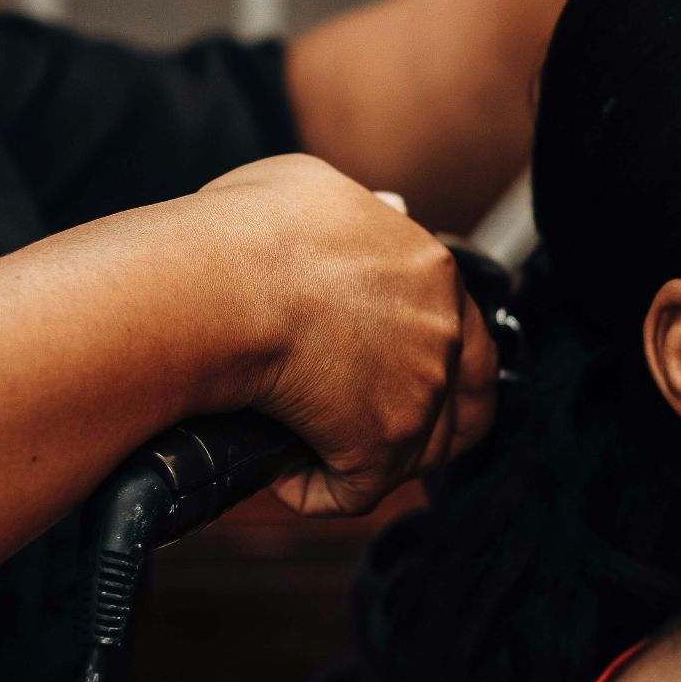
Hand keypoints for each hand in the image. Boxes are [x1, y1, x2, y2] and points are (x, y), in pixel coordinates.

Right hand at [198, 154, 497, 514]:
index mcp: (430, 270)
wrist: (216, 285)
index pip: (464, 333)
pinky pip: (353, 491)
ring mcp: (419, 389)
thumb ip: (356, 214)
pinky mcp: (382, 442)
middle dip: (423, 420)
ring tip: (314, 453)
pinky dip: (314, 490)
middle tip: (367, 428)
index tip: (399, 375)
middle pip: (459, 398)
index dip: (439, 362)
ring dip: (368, 457)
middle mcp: (440, 330)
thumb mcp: (310, 191)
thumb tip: (381, 213)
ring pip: (414, 451)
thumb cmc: (240, 233)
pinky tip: (278, 475)